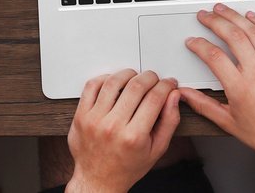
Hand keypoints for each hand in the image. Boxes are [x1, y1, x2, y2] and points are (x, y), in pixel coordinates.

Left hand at [66, 70, 180, 192]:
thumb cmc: (127, 167)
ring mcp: (94, 120)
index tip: (168, 84)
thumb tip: (173, 96)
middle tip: (154, 80)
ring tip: (135, 79)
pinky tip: (114, 83)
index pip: (155, 98)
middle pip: (136, 86)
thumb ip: (169, 121)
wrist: (98, 180)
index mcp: (134, 137)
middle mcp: (113, 127)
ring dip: (129, 74)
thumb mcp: (157, 150)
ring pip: (114, 81)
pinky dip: (105, 78)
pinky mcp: (81, 116)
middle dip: (151, 77)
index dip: (166, 86)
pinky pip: (92, 86)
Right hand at [177, 6, 254, 176]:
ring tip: (222, 9)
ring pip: (253, 31)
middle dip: (214, 21)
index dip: (199, 45)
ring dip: (235, 16)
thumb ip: (203, 105)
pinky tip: (253, 16)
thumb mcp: (228, 123)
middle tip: (204, 15)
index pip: (214, 56)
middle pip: (232, 36)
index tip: (192, 41)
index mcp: (240, 88)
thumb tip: (185, 94)